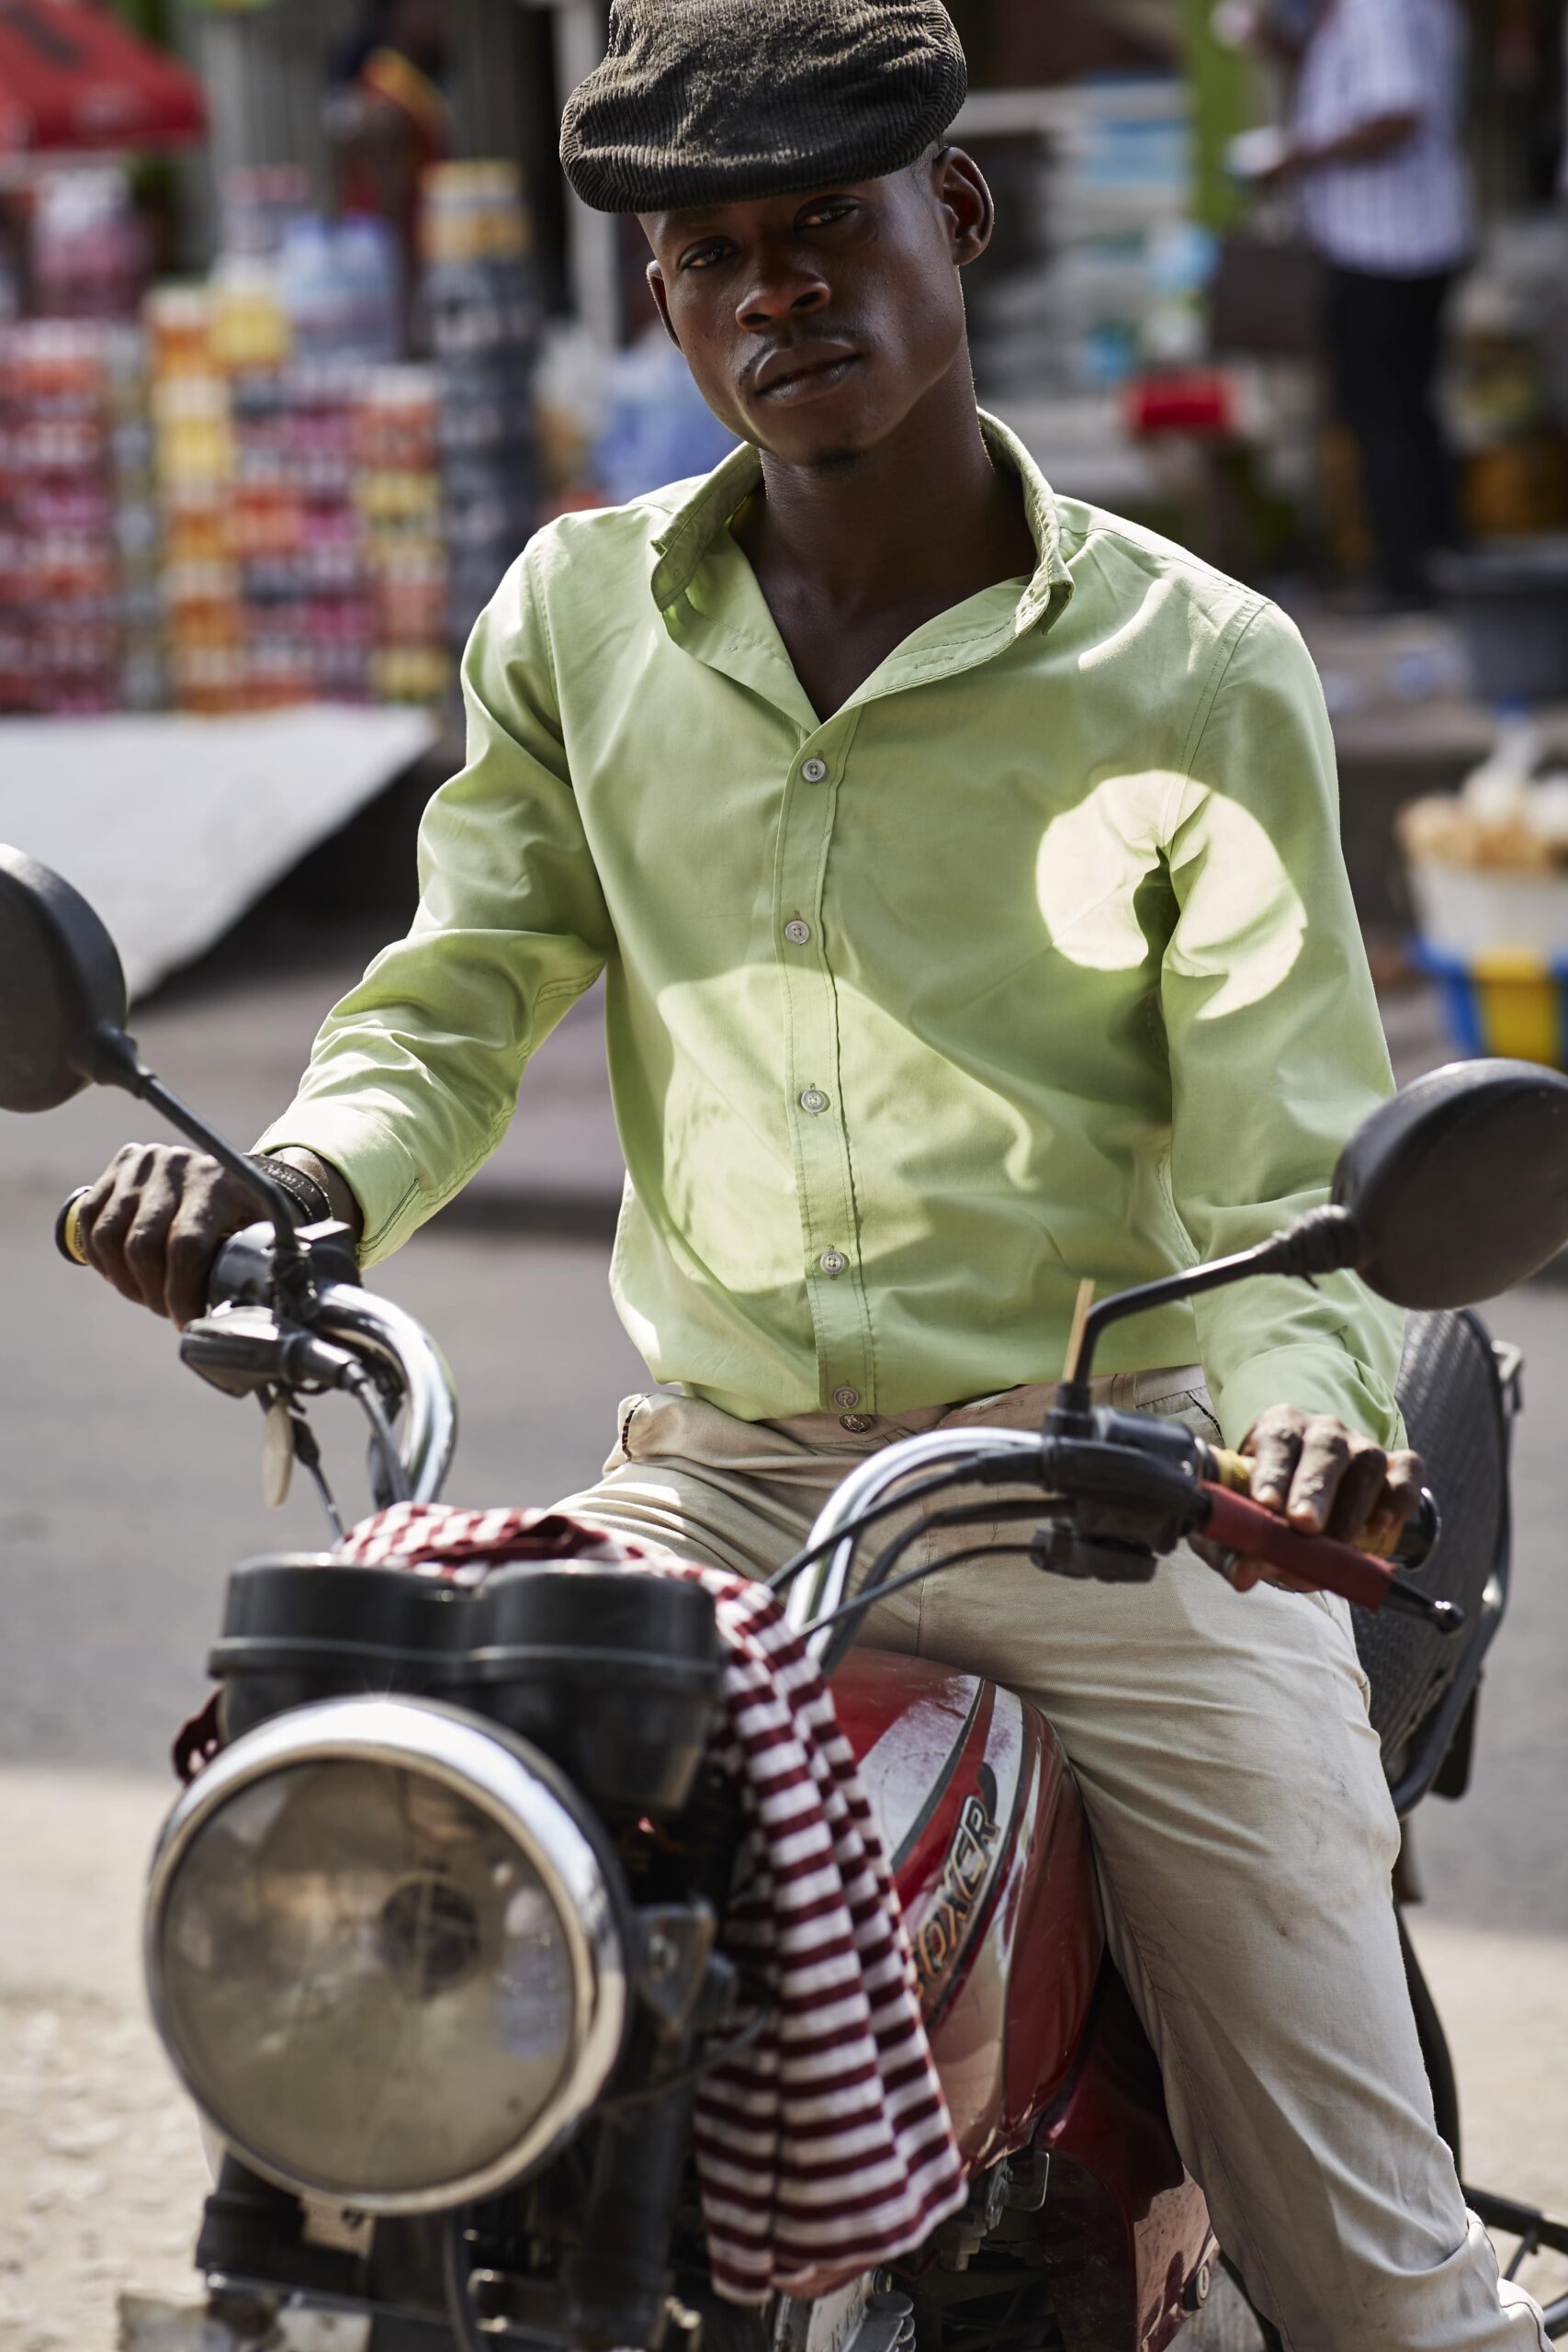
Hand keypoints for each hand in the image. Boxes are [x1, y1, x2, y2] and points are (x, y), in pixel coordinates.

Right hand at [75, 1143, 259, 1328]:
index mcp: (218, 1184)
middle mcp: (177, 1166)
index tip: (185, 1320)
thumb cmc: (245, 1213)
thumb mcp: (260, 1232)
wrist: (227, 1171)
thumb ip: (251, 1266)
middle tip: (165, 1311)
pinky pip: (89, 1219)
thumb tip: (239, 1315)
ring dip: (123, 1279)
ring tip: (144, 1295)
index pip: (186, 1246)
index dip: (180, 1293)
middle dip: (150, 1293)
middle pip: (142, 1244)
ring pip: (109, 1235)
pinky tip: (120, 1274)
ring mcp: (143, 1164)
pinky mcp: (118, 1167)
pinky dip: (99, 1257)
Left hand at [1231, 1404, 1424, 1593]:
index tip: (1266, 1504)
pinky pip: (1407, 1473)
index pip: (1276, 1440)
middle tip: (1304, 1527)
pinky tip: (1381, 1526)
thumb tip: (1242, 1576)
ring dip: (1352, 1509)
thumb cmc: (1269, 1502)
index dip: (1272, 1471)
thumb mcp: (1244, 1517)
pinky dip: (1398, 1499)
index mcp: (1279, 1429)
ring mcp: (1363, 1445)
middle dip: (1314, 1490)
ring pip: (1367, 1463)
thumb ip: (1237, 1545)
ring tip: (1337, 1547)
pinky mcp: (1397, 1464)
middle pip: (1324, 1449)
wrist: (1307, 1491)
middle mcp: (1323, 1431)